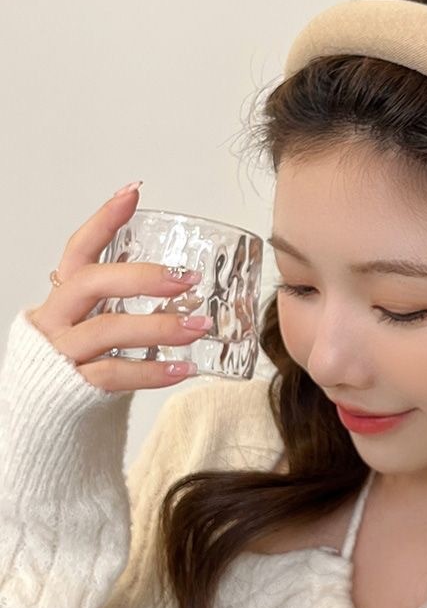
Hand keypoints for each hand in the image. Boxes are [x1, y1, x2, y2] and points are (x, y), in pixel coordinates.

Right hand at [27, 184, 209, 391]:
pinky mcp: (71, 387)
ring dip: (159, 326)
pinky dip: (153, 372)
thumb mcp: (99, 321)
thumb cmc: (84, 361)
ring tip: (199, 325)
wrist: (45, 415)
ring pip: (106, 329)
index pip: (79, 249)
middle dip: (142, 276)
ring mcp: (60, 352)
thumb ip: (127, 303)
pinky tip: (185, 369)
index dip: (103, 219)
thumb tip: (187, 285)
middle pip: (91, 282)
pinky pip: (113, 375)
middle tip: (189, 279)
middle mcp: (55, 318)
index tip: (133, 192)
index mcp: (63, 296)